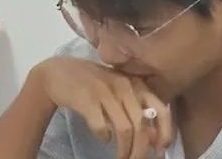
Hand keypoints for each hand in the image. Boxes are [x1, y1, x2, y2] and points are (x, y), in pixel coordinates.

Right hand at [32, 57, 173, 158]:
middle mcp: (122, 84)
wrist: (55, 72)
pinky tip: (102, 137)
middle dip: (141, 150)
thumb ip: (136, 107)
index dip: (165, 132)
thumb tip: (155, 137)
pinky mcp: (87, 99)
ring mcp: (104, 91)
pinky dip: (104, 137)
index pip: (161, 109)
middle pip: (142, 125)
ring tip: (120, 157)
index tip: (159, 149)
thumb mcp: (117, 89)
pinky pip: (102, 127)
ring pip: (125, 130)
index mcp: (134, 82)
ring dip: (124, 150)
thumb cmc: (91, 82)